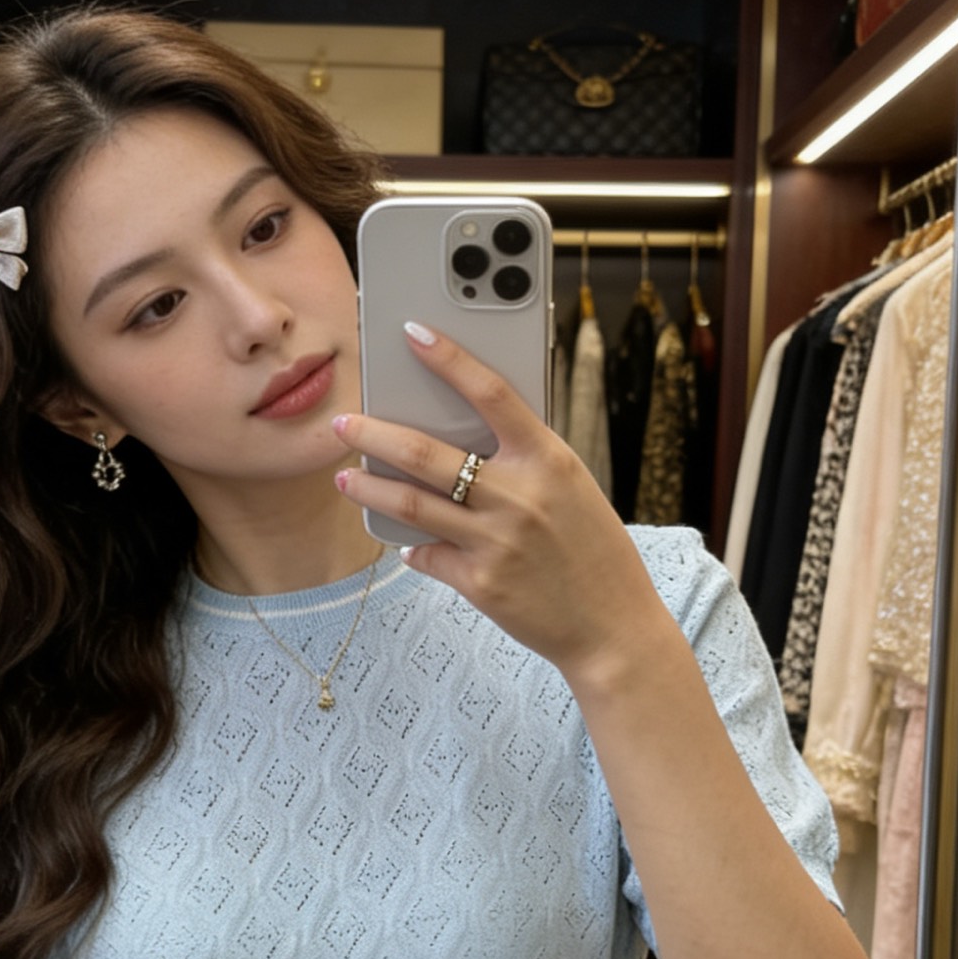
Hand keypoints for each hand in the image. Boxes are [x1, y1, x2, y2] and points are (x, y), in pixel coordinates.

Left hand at [333, 320, 660, 675]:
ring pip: (412, 504)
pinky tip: (404, 543)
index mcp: (548, 459)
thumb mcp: (571, 488)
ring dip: (369, 488)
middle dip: (374, 433)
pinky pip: (428, 555)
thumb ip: (522, 462)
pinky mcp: (480, 583)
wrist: (614, 625)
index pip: (491, 393)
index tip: (413, 333)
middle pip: (426, 452)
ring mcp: (496, 541)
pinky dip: (413, 547)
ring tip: (344, 479)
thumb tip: (458, 441)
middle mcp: (519, 496)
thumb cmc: (593, 549)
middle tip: (343, 423)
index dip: (449, 359)